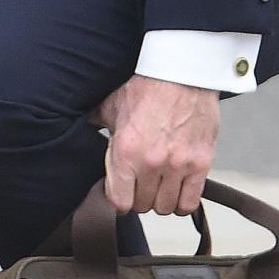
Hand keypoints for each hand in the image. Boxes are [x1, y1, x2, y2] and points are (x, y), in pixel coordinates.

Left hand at [91, 74, 219, 215]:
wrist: (181, 71)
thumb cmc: (146, 84)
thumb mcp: (110, 105)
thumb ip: (94, 123)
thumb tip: (77, 128)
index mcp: (125, 151)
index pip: (119, 202)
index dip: (119, 199)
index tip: (121, 192)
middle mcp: (151, 162)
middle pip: (143, 205)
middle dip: (140, 196)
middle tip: (141, 183)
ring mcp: (178, 165)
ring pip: (165, 207)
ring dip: (161, 199)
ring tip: (159, 185)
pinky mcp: (201, 163)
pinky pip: (190, 202)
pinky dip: (183, 201)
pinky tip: (178, 189)